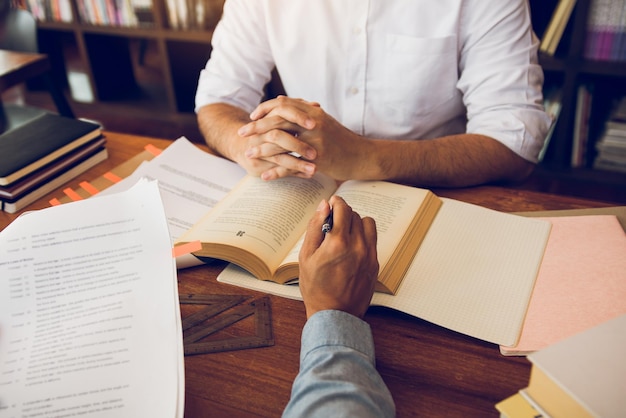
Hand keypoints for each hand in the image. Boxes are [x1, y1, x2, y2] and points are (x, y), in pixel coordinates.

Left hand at [240, 96, 370, 180]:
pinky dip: (277, 171)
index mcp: (313, 113)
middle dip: (256, 127)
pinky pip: (292, 165)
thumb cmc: (342, 140)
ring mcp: (315, 141)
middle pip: (278, 121)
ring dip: (262, 149)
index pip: (283, 104)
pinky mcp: (318, 160)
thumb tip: (283, 102)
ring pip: (281, 143)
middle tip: (242, 134)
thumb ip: (304, 113)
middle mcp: (313, 123)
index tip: (252, 116)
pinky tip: (266, 176)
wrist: (362, 156)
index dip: (265, 109)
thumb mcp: (324, 121)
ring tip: (249, 155)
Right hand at [298, 196, 378, 318]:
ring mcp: (369, 255)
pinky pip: (372, 240)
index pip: (343, 208)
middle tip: (332, 225)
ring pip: (367, 224)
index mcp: (337, 242)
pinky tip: (351, 249)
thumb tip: (323, 205)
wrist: (335, 315)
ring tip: (344, 235)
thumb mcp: (306, 256)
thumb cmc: (316, 288)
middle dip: (343, 215)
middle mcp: (357, 246)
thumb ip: (315, 227)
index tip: (332, 203)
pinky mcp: (375, 263)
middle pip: (354, 215)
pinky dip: (363, 238)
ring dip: (356, 224)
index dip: (336, 202)